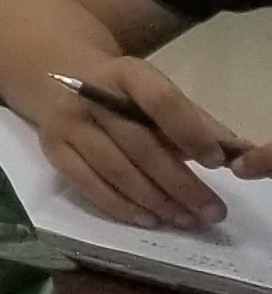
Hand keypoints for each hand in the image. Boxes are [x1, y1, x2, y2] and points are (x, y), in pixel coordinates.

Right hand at [35, 60, 254, 229]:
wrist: (55, 77)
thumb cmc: (123, 93)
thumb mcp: (157, 93)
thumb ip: (196, 121)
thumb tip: (240, 154)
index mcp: (125, 73)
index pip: (160, 101)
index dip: (191, 132)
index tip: (218, 163)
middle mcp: (90, 95)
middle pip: (140, 145)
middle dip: (181, 183)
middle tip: (213, 211)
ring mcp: (68, 123)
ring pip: (116, 170)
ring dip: (156, 200)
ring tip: (187, 219)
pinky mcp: (53, 149)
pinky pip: (89, 184)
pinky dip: (122, 206)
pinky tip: (149, 219)